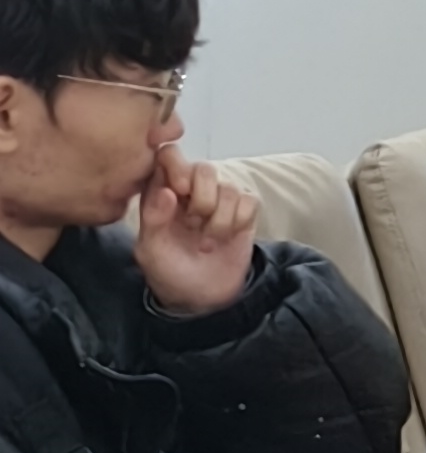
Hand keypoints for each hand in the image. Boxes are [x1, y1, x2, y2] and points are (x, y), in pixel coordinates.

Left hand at [135, 149, 258, 316]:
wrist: (201, 297)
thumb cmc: (168, 272)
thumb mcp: (150, 251)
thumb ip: (152, 219)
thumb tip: (166, 190)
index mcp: (161, 192)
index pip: (169, 155)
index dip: (176, 165)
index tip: (178, 190)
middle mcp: (192, 191)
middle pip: (204, 169)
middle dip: (202, 199)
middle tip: (192, 223)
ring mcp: (220, 201)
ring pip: (229, 188)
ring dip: (219, 220)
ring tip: (206, 241)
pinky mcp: (244, 212)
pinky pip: (249, 202)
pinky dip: (238, 222)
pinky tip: (227, 237)